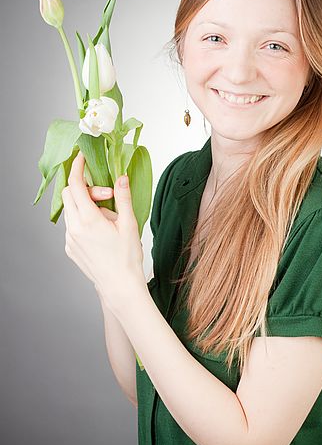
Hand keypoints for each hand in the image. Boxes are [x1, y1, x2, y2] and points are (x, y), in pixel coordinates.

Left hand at [62, 151, 145, 312]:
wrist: (119, 285)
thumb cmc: (127, 258)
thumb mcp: (129, 224)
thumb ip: (123, 198)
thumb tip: (121, 177)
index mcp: (89, 220)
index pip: (76, 185)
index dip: (78, 168)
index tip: (82, 158)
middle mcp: (74, 228)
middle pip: (70, 194)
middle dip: (87, 188)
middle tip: (108, 196)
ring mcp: (70, 239)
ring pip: (70, 210)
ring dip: (85, 205)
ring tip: (107, 219)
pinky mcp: (70, 248)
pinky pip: (72, 225)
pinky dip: (83, 220)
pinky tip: (100, 231)